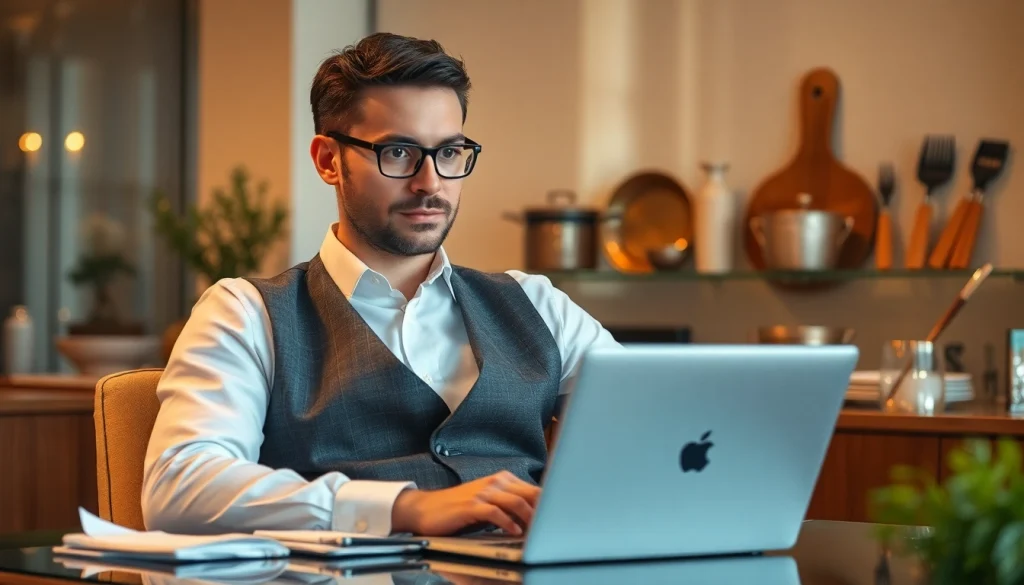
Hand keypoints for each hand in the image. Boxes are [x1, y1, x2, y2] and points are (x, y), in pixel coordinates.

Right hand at [391, 471, 540, 535]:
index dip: (548, 506)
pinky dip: (508, 523)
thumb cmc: (459, 509)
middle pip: (530, 494)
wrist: (426, 510)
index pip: (534, 490)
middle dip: (543, 513)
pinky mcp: (471, 505)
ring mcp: (482, 492)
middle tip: (551, 530)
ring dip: (529, 518)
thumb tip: (535, 518)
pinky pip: (496, 512)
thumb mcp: (488, 504)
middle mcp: (495, 482)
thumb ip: (510, 506)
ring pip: (516, 502)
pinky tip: (515, 532)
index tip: (557, 521)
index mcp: (502, 480)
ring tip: (537, 534)